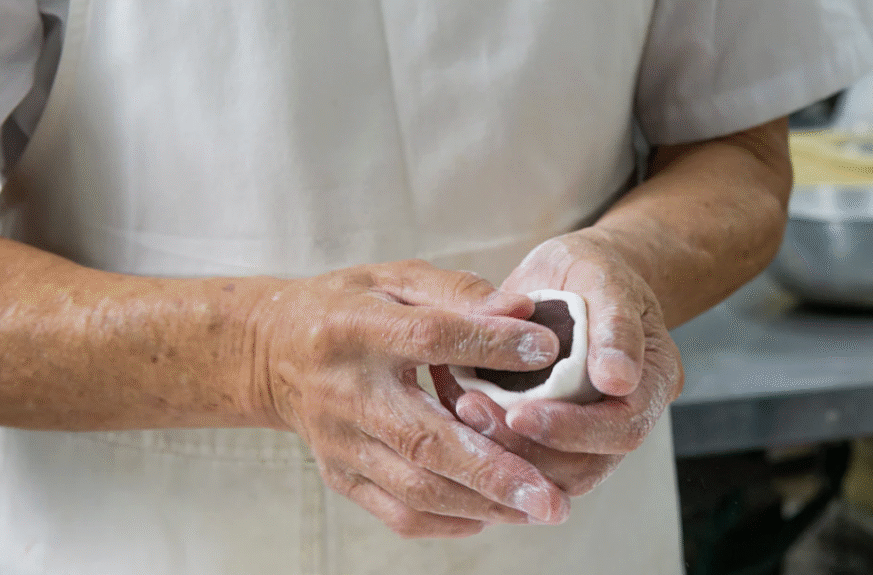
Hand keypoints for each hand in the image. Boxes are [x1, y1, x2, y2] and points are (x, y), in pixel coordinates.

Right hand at [251, 260, 569, 537]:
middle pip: (423, 438)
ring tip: (539, 507)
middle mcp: (345, 391)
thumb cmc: (350, 308)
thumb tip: (523, 311)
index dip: (489, 345)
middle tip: (551, 494)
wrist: (275, 352)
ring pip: (416, 488)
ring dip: (483, 504)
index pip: (429, 338)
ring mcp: (340, 443)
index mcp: (357, 329)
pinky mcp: (339, 476)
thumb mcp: (397, 279)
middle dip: (493, 471)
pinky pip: (398, 514)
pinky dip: (450, 522)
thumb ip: (460, 293)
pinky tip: (493, 514)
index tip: (547, 352)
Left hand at [437, 230, 683, 495]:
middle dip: (527, 449)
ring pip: (551, 474)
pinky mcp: (550, 435)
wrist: (571, 276)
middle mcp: (625, 416)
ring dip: (503, 451)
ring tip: (462, 408)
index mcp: (653, 381)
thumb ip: (615, 325)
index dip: (573, 430)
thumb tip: (618, 380)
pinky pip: (523, 460)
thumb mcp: (605, 278)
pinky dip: (489, 442)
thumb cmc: (592, 272)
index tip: (520, 414)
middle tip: (473, 411)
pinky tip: (456, 407)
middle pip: (585, 466)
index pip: (624, 428)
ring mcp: (587, 433)